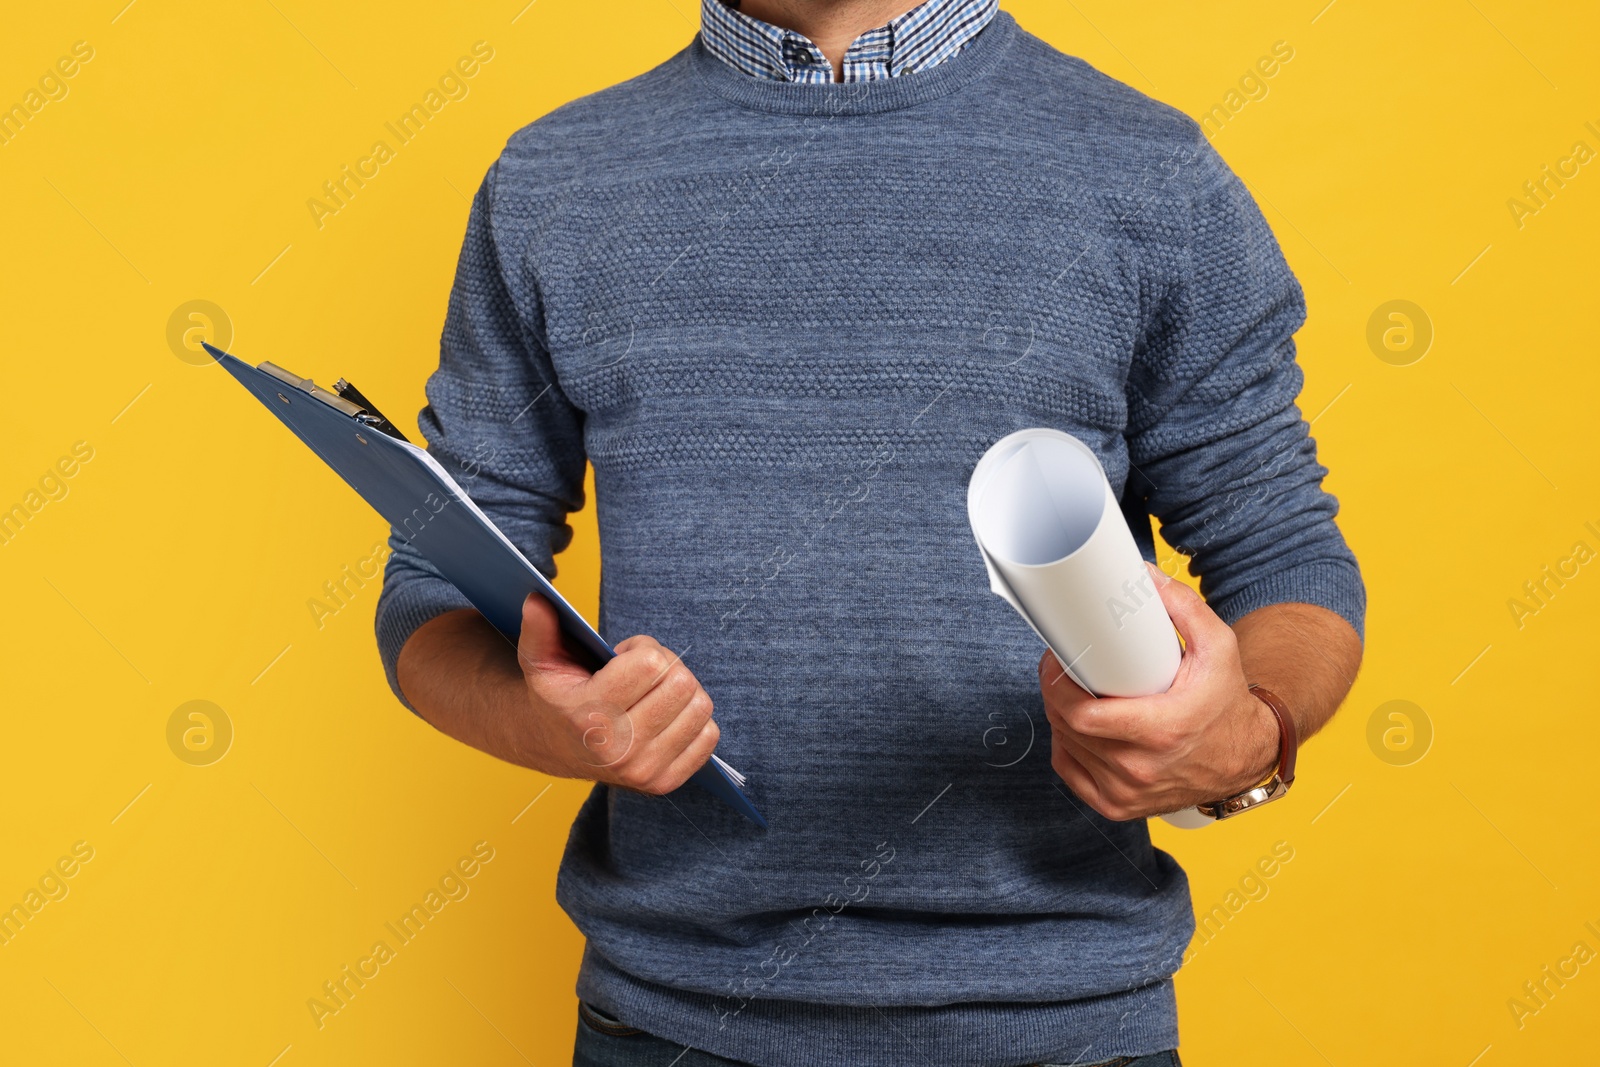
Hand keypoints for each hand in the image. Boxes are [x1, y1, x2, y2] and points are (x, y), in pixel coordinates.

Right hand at [514, 593, 719, 794]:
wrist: (556, 747)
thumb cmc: (557, 695)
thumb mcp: (540, 660)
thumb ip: (539, 628)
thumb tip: (538, 598)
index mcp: (588, 716)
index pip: (651, 663)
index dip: (642, 648)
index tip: (623, 656)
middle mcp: (617, 750)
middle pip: (682, 682)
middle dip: (666, 666)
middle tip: (643, 674)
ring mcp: (642, 771)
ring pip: (700, 707)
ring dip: (683, 691)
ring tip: (654, 693)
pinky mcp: (663, 783)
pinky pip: (709, 735)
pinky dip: (693, 719)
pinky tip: (665, 717)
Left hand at [1041, 563, 1280, 819]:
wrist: (1245, 755)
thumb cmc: (1226, 700)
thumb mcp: (1219, 647)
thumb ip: (1184, 607)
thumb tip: (1144, 576)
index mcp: (1161, 732)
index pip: (1081, 716)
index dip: (1057, 685)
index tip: (1057, 660)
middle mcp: (1140, 770)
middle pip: (1067, 727)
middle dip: (1056, 692)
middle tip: (1062, 667)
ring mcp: (1127, 794)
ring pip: (1066, 747)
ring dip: (1059, 717)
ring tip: (1071, 690)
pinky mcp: (1118, 807)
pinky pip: (1070, 772)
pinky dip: (1066, 746)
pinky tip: (1075, 726)